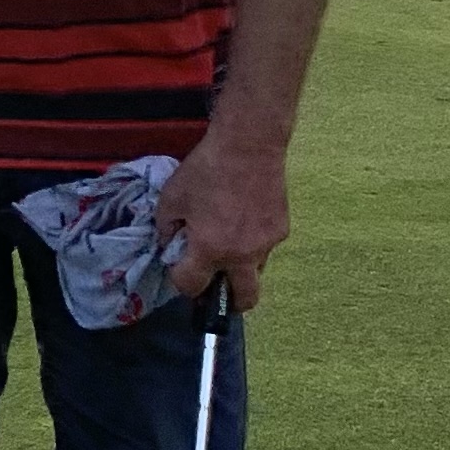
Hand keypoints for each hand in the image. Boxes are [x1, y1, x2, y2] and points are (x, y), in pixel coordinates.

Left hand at [156, 140, 288, 311]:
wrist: (249, 145)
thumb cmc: (206, 170)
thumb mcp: (171, 198)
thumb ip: (167, 230)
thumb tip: (172, 247)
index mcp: (210, 250)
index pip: (193, 287)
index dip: (181, 282)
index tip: (178, 269)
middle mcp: (242, 256)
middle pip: (243, 301)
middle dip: (227, 303)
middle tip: (216, 288)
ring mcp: (267, 244)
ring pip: (255, 272)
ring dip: (240, 270)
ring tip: (228, 243)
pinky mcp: (282, 230)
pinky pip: (264, 249)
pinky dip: (252, 244)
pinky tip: (243, 220)